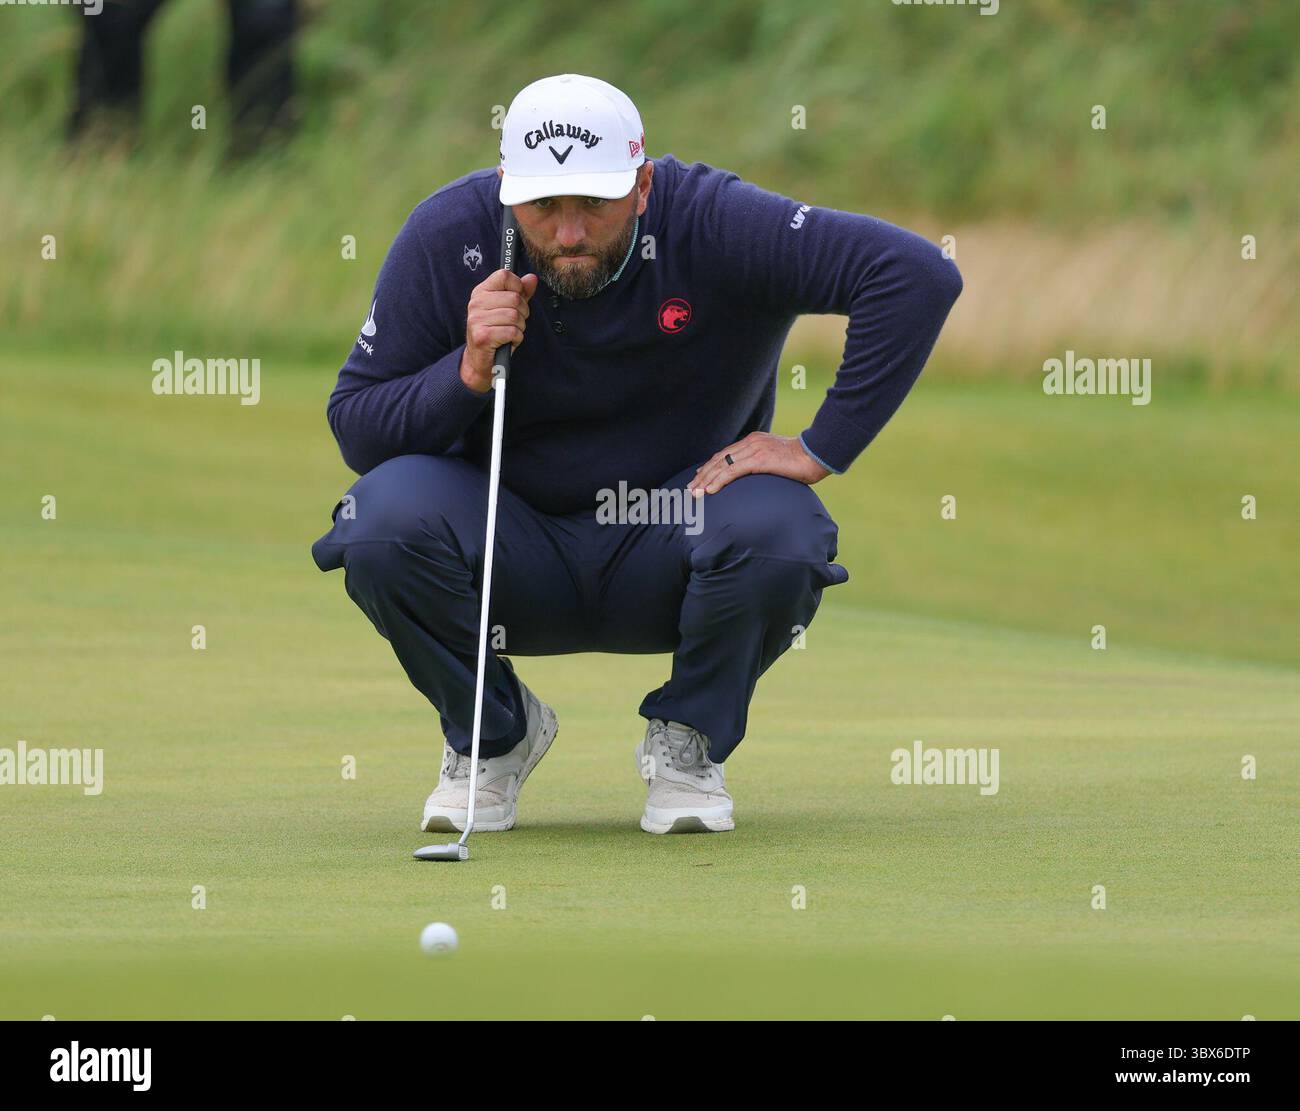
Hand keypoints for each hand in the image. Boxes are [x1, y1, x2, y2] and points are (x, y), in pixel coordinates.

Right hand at [461, 268, 539, 391]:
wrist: (481, 361)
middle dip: (523, 312)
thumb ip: (520, 293)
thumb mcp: (508, 309)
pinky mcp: (483, 336)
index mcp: (481, 292)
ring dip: (520, 327)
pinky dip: (517, 338)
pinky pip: (512, 331)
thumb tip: (532, 278)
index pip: (504, 275)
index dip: (518, 287)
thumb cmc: (496, 333)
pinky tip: (509, 341)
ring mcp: (477, 319)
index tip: (517, 299)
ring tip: (510, 333)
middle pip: (515, 298)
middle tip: (515, 322)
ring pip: (515, 315)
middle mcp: (476, 303)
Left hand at [688, 432, 830, 495]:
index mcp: (754, 441)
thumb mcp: (779, 461)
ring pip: (722, 465)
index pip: (726, 454)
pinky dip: (719, 481)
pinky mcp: (759, 459)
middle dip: (703, 474)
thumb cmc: (803, 461)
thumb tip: (760, 479)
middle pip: (719, 459)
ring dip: (706, 480)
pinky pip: (733, 471)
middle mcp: (751, 442)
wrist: (818, 454)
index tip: (700, 478)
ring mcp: (754, 450)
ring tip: (695, 493)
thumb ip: (765, 466)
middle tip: (691, 488)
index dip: (711, 467)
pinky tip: (709, 490)